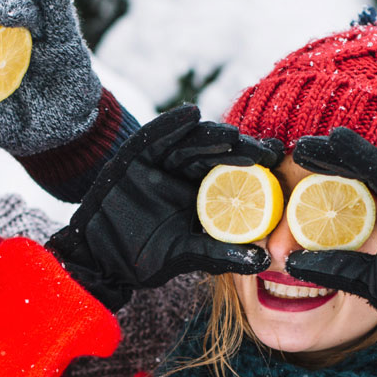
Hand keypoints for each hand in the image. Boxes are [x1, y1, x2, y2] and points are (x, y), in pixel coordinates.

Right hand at [46, 106, 281, 309]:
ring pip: (188, 142)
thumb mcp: (185, 254)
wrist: (99, 257)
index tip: (277, 161)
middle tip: (262, 150)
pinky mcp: (134, 156)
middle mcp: (182, 174)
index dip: (253, 163)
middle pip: (214, 153)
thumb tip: (263, 262)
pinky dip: (170, 124)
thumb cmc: (142, 258)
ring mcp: (158, 163)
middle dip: (238, 148)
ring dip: (210, 134)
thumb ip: (219, 254)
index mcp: (200, 194)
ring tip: (232, 135)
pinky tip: (190, 114)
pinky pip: (154, 136)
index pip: (231, 172)